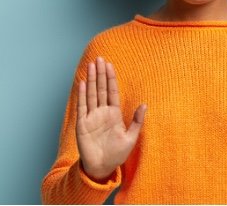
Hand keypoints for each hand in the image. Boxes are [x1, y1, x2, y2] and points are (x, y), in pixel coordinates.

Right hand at [76, 56, 146, 181]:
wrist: (102, 167)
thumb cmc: (117, 154)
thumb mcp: (131, 137)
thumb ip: (137, 121)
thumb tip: (145, 104)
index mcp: (114, 114)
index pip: (112, 92)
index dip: (111, 79)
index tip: (110, 65)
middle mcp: (102, 113)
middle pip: (101, 89)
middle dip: (100, 74)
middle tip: (100, 59)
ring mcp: (92, 117)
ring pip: (91, 94)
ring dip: (91, 80)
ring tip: (91, 66)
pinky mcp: (82, 124)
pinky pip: (82, 107)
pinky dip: (82, 95)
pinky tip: (82, 83)